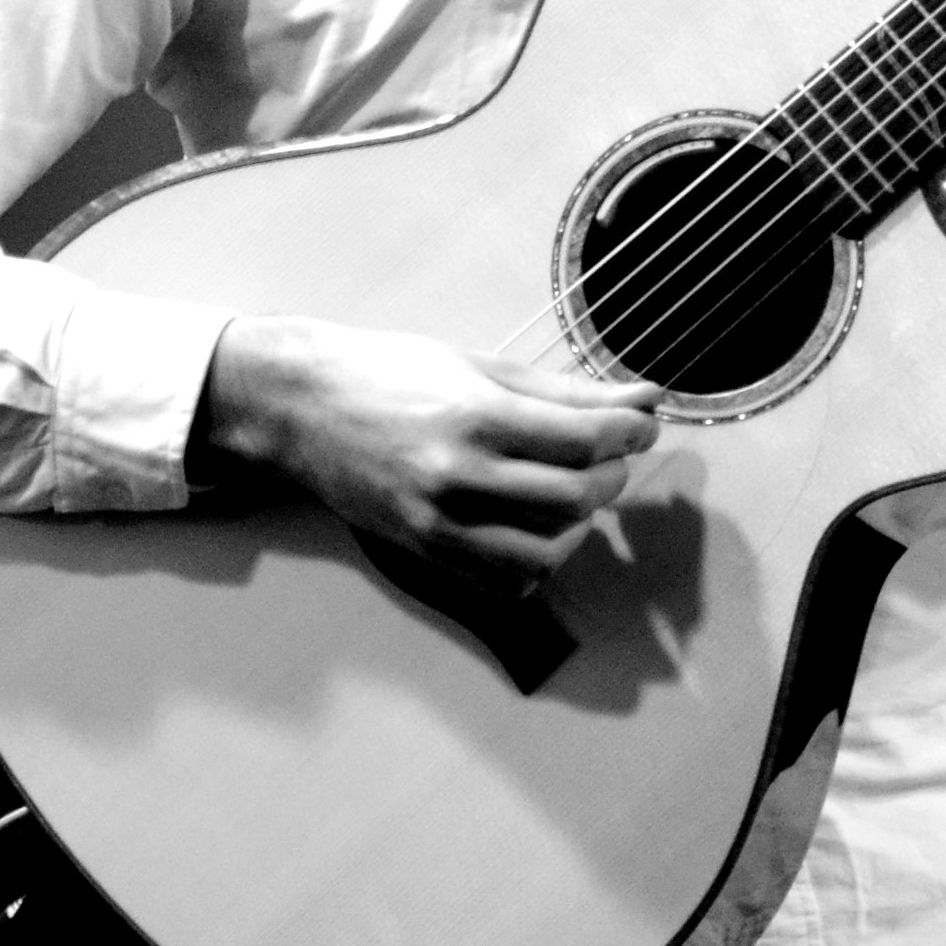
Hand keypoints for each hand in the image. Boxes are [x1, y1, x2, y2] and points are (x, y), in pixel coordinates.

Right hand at [195, 318, 660, 587]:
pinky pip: (504, 581)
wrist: (302, 406)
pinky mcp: (424, 552)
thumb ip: (566, 389)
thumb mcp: (480, 364)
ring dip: (579, 523)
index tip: (643, 422)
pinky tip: (534, 527)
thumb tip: (643, 399)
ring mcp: (439, 523)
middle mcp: (459, 475)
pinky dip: (536, 562)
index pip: (586, 439)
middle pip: (576, 495)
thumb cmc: (390, 372)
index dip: (632, 432)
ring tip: (571, 491)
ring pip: (549, 550)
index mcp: (476, 415)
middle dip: (612, 473)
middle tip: (607, 452)